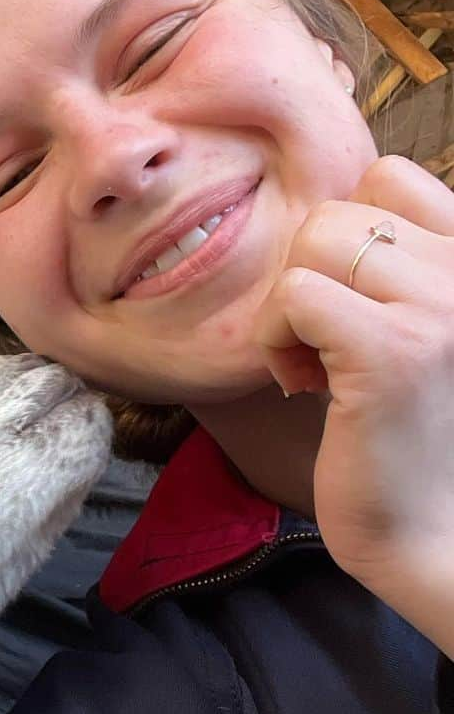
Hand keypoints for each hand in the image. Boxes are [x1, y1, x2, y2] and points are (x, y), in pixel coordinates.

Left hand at [254, 156, 453, 653]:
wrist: (435, 536)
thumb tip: (318, 225)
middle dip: (308, 280)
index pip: (388, 178)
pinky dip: (275, 339)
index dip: (340, 242)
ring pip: (312, 242)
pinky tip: (306, 387)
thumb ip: (388, 273)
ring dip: (288, 310)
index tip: (345, 311)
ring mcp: (441, 306)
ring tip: (320, 370)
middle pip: (336, 212)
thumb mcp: (410, 333)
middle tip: (327, 351)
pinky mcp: (394, 351)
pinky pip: (294, 294)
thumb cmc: (411, 439)